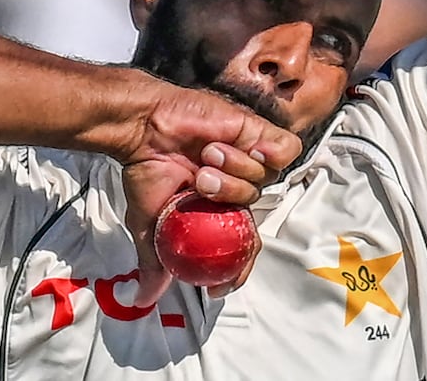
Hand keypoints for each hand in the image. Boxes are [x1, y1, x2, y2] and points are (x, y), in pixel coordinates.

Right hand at [118, 79, 301, 305]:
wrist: (145, 128)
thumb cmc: (148, 169)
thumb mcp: (150, 224)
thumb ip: (155, 260)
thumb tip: (144, 298)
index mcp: (221, 209)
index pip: (246, 244)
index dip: (240, 264)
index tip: (219, 282)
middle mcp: (240, 185)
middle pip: (258, 212)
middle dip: (229, 202)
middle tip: (199, 184)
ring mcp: (252, 159)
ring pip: (267, 181)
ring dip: (235, 172)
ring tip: (206, 156)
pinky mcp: (260, 133)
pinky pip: (282, 152)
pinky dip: (263, 152)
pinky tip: (235, 145)